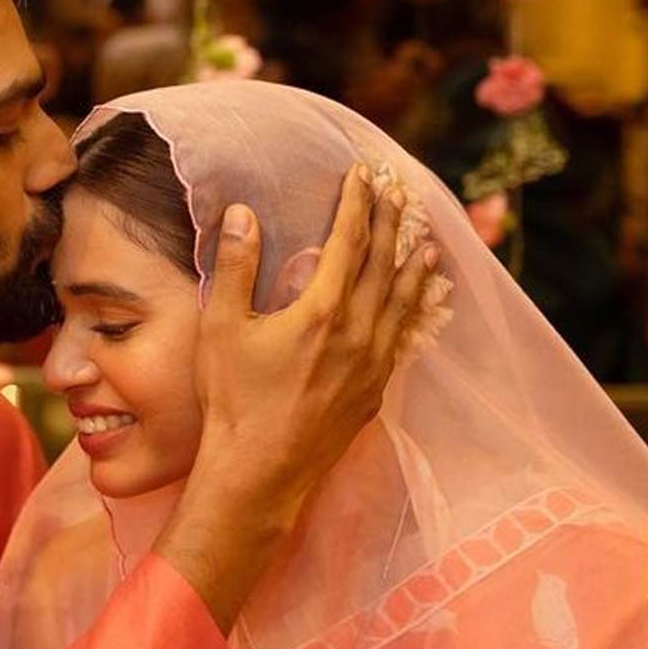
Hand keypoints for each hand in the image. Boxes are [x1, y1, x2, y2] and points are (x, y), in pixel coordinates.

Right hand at [159, 165, 435, 627]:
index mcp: (324, 309)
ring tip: (425, 243)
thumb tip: (243, 213)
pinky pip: (403, 340)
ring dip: (412, 267)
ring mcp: (373, 365)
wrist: (259, 474)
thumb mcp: (222, 327)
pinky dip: (413, 314)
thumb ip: (236, 266)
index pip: (349, 241)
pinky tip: (415, 309)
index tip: (363, 175)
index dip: (357, 204)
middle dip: (391, 222)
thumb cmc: (234, 401)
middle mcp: (359, 332)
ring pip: (403, 303)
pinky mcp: (374, 393)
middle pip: (384, 264)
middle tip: (399, 191)